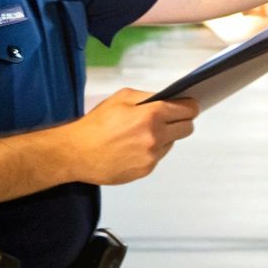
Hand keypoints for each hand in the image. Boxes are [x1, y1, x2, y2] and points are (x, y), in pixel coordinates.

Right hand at [63, 88, 199, 184]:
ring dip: (164, 137)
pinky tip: (134, 147)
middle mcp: (155, 137)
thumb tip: (168, 99)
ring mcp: (152, 156)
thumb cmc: (96, 124)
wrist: (77, 153)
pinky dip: (151, 150)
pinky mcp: (146, 170)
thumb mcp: (121, 98)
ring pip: (172, 143)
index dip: (190, 106)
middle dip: (183, 121)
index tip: (190, 105)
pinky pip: (158, 157)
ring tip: (142, 133)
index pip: (187, 110)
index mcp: (151, 115)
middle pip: (187, 128)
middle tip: (172, 118)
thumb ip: (148, 97)